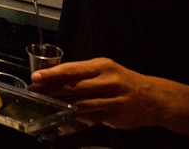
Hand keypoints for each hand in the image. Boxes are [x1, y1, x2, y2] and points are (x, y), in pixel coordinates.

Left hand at [29, 57, 157, 129]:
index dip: (52, 74)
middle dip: (51, 90)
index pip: (72, 69)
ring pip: (80, 104)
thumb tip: (54, 77)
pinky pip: (90, 118)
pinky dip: (75, 120)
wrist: (153, 97)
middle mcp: (107, 81)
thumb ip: (82, 74)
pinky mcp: (114, 115)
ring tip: (45, 105)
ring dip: (60, 105)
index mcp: (102, 66)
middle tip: (35, 93)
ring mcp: (112, 100)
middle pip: (73, 87)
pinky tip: (62, 121)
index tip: (36, 77)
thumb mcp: (105, 70)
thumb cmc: (123, 81)